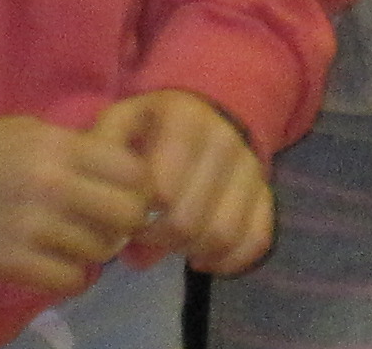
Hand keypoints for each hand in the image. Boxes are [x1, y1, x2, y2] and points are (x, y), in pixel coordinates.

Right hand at [0, 115, 147, 293]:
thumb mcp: (27, 133)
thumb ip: (73, 150)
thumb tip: (122, 173)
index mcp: (57, 145)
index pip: (131, 169)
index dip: (138, 186)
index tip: (129, 195)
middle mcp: (52, 183)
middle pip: (126, 213)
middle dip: (126, 223)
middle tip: (110, 226)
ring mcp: (33, 225)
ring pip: (100, 250)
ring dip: (96, 252)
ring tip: (78, 244)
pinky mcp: (13, 262)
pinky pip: (69, 279)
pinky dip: (72, 276)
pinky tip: (60, 265)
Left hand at [97, 90, 272, 276]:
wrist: (207, 111)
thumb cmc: (153, 125)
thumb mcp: (121, 123)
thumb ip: (105, 160)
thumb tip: (112, 217)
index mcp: (185, 120)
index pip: (162, 190)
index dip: (137, 216)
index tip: (126, 218)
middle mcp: (225, 141)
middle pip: (189, 220)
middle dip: (160, 240)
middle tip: (145, 238)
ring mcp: (251, 168)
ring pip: (223, 235)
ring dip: (192, 252)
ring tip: (173, 245)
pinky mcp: (266, 193)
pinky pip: (255, 240)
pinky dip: (229, 260)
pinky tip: (203, 257)